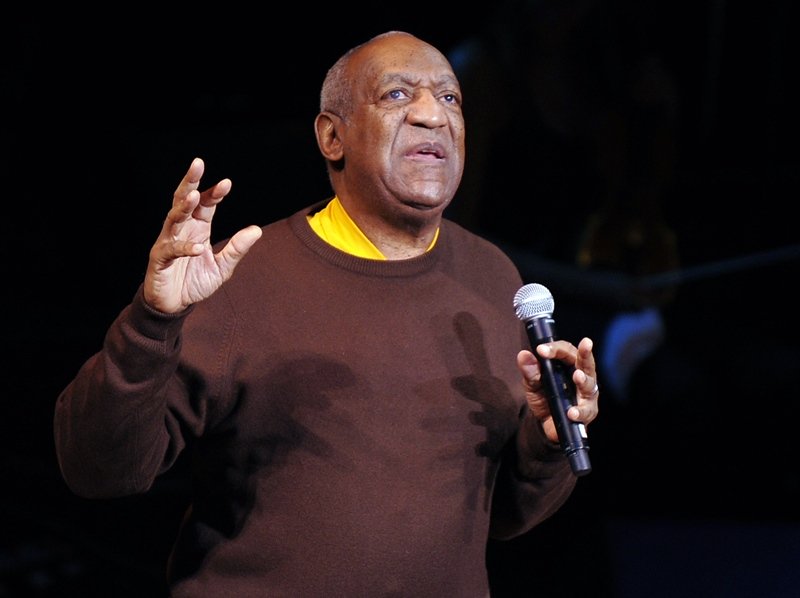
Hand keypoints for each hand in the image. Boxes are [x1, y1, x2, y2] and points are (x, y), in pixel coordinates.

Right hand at [143, 158, 262, 312]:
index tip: (226, 183)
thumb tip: (257, 230)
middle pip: (184, 200)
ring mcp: (168, 242)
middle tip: (197, 163)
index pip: (205, 204)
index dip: (214, 193)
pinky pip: (172, 250)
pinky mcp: (160, 259)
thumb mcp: (222, 267)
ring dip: (182, 207)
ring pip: (173, 218)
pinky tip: (198, 247)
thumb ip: (237, 249)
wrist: (174, 305)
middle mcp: (182, 230)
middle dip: (190, 182)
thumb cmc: (195, 283)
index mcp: (198, 228)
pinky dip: (185, 248)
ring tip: (192, 196)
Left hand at [516, 337, 599, 443]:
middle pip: (586, 363)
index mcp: (568, 365)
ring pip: (590, 385)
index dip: (555, 348)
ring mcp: (586, 395)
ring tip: (578, 376)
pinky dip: (580, 411)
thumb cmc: (544, 397)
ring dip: (584, 381)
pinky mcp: (587, 413)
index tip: (541, 349)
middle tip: (586, 344)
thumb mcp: (532, 384)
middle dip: (586, 353)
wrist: (545, 423)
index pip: (565, 351)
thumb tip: (523, 355)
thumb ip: (530, 371)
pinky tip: (572, 412)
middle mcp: (582, 377)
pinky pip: (586, 411)